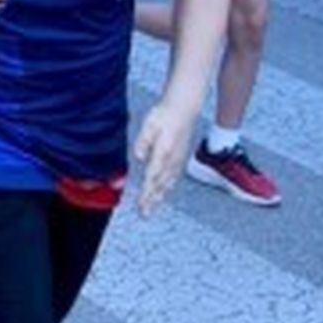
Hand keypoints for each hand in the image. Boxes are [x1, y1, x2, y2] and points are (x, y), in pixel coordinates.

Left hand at [132, 99, 195, 215]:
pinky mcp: (179, 157)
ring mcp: (177, 159)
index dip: (146, 193)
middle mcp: (172, 160)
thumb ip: (144, 141)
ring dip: (159, 196)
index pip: (152, 177)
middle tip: (144, 214)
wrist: (184, 108)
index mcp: (163, 152)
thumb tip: (138, 156)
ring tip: (151, 208)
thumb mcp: (150, 124)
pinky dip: (167, 187)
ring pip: (167, 182)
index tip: (141, 205)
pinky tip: (163, 191)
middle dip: (152, 200)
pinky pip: (173, 176)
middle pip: (160, 184)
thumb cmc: (165, 114)